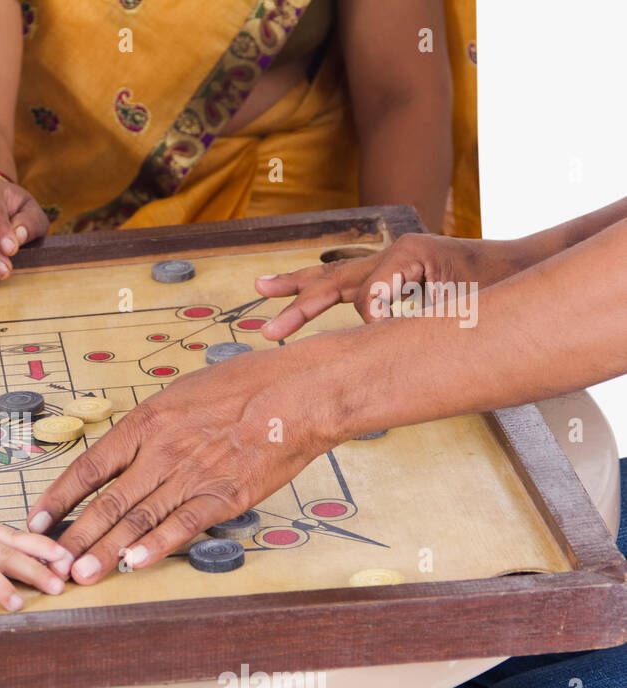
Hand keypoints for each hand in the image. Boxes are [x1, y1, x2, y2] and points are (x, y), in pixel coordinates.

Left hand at [26, 349, 331, 584]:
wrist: (298, 392)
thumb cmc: (243, 386)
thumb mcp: (180, 395)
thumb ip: (149, 428)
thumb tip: (120, 454)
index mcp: (146, 422)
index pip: (89, 466)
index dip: (59, 497)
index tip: (36, 520)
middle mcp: (161, 450)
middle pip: (107, 501)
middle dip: (74, 537)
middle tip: (48, 564)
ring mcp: (192, 475)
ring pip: (138, 518)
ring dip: (105, 551)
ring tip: (80, 575)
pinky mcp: (224, 496)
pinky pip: (183, 525)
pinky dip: (156, 547)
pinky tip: (134, 564)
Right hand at [254, 234, 535, 339]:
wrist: (523, 268)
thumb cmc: (499, 288)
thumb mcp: (461, 305)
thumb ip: (414, 318)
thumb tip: (373, 332)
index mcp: (405, 254)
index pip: (365, 299)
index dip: (371, 324)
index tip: (387, 337)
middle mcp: (391, 253)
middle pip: (332, 282)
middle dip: (297, 307)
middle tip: (268, 332)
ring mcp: (389, 261)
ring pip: (332, 276)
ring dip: (296, 287)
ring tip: (261, 288)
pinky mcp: (392, 272)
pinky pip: (348, 281)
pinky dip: (320, 288)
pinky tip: (295, 293)